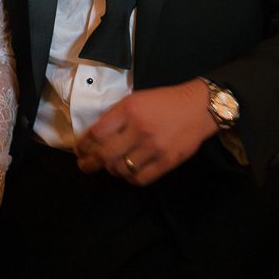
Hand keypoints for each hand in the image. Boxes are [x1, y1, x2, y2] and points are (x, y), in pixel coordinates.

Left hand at [75, 79, 215, 185]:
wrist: (198, 107)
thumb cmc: (164, 102)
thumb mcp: (135, 100)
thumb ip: (115, 116)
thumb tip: (93, 137)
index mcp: (128, 110)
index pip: (96, 133)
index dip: (83, 145)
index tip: (80, 150)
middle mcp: (139, 129)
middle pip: (104, 155)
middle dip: (89, 163)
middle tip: (85, 165)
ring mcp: (154, 147)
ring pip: (120, 169)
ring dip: (111, 170)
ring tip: (111, 167)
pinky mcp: (167, 161)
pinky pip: (140, 179)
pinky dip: (130, 178)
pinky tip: (129, 172)